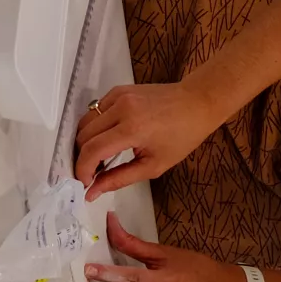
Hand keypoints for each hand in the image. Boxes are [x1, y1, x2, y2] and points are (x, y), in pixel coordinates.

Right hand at [74, 81, 221, 198]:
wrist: (198, 104)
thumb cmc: (183, 136)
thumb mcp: (154, 165)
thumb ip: (120, 178)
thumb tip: (93, 191)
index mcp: (132, 129)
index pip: (92, 150)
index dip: (82, 169)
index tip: (84, 182)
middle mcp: (121, 108)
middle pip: (83, 136)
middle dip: (83, 157)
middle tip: (94, 172)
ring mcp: (118, 96)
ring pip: (85, 122)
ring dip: (86, 142)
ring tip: (100, 157)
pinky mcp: (118, 90)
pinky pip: (95, 110)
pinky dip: (95, 126)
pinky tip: (109, 137)